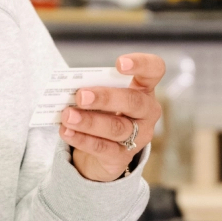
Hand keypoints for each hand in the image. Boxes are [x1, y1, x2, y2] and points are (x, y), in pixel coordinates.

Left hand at [60, 53, 164, 182]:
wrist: (104, 152)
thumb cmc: (104, 112)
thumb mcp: (103, 98)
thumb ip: (93, 90)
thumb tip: (70, 90)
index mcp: (144, 89)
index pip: (154, 70)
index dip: (142, 64)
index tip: (119, 63)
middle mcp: (147, 112)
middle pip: (133, 102)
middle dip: (106, 98)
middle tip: (81, 96)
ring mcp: (138, 136)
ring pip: (116, 128)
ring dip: (89, 121)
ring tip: (68, 116)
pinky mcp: (122, 157)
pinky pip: (103, 148)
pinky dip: (82, 139)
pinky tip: (67, 132)